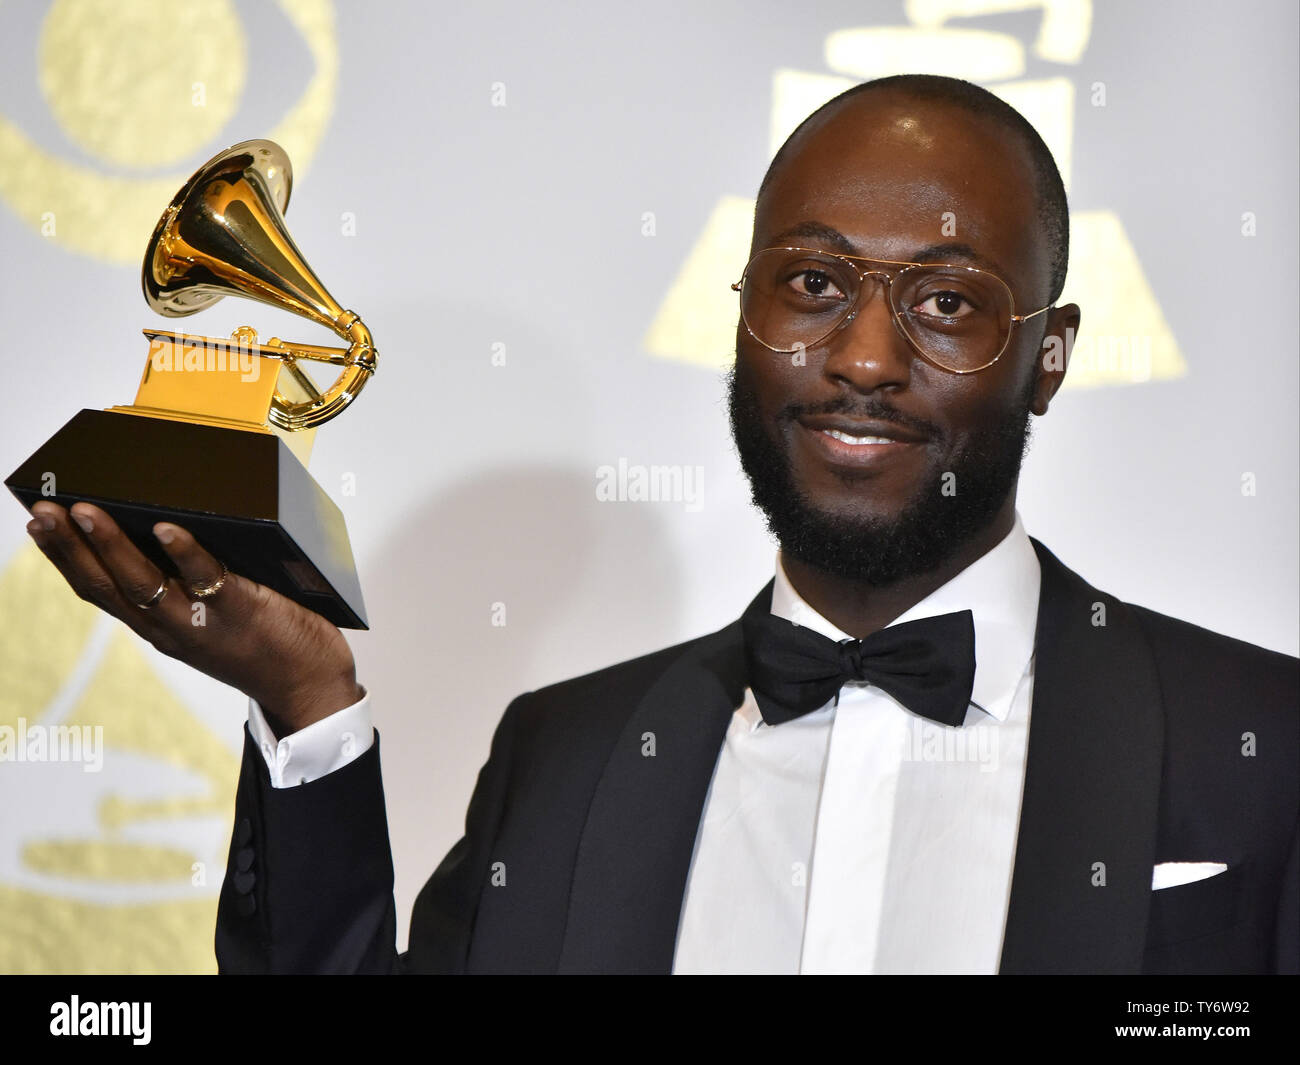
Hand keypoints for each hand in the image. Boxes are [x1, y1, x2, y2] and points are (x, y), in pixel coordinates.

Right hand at [24, 500, 362, 735]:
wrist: (310, 687)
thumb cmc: (265, 642)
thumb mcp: (210, 614)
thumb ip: (188, 579)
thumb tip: (164, 521)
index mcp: (158, 624)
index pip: (98, 589)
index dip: (64, 556)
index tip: (38, 520)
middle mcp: (170, 626)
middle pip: (106, 585)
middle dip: (69, 546)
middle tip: (44, 508)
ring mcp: (203, 622)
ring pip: (143, 583)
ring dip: (111, 546)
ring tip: (87, 510)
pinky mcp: (242, 612)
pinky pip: (207, 580)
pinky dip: (185, 554)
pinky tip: (166, 529)